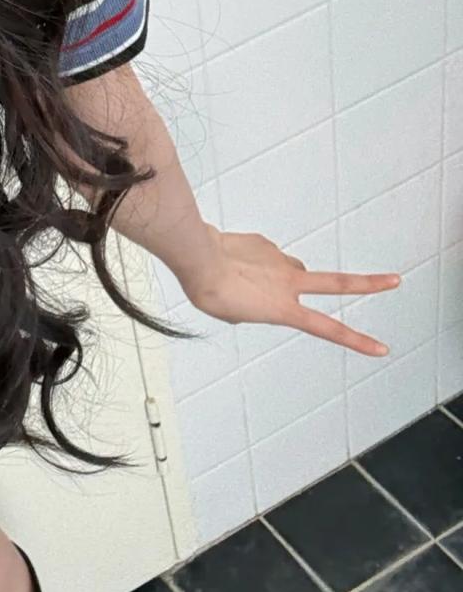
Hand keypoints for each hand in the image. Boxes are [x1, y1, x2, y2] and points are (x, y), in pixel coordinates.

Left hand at [177, 225, 399, 356]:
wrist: (197, 257)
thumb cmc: (211, 290)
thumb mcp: (235, 315)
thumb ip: (258, 305)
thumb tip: (265, 287)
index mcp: (284, 308)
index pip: (329, 328)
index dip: (357, 340)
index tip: (381, 347)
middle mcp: (289, 282)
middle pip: (339, 283)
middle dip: (370, 283)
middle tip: (395, 280)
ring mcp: (279, 260)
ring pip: (291, 271)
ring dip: (278, 278)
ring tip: (246, 282)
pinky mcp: (265, 244)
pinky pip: (265, 256)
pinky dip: (254, 263)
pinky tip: (234, 264)